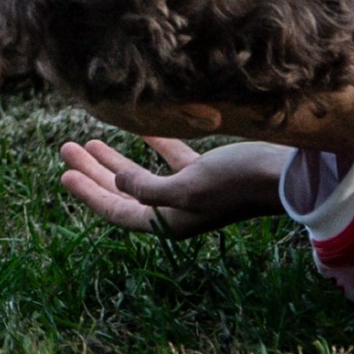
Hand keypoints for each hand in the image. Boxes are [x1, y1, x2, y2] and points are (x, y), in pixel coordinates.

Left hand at [58, 136, 288, 238]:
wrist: (288, 173)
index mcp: (170, 220)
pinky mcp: (209, 173)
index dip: (89, 193)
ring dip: (115, 159)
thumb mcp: (189, 187)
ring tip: (88, 141)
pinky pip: (170, 160)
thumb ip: (149, 190)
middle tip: (66, 148)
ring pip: (142, 175)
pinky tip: (140, 132)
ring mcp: (193, 190)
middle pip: (123, 192)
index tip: (64, 173)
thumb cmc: (238, 181)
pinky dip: (153, 146)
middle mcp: (178, 209)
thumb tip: (120, 185)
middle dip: (94, 171)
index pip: (118, 210)